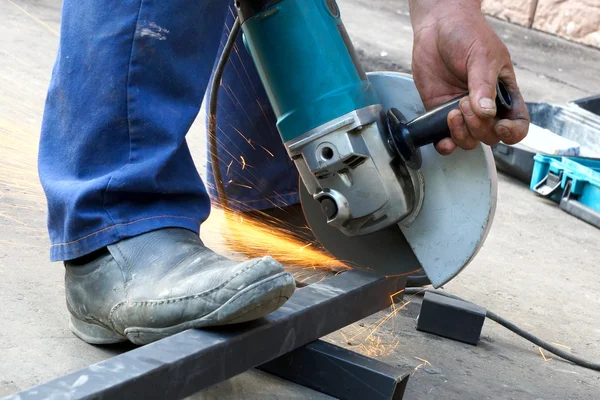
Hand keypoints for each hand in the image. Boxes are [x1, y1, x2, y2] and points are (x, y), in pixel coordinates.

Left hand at [408, 0, 529, 154]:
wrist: (437, 27)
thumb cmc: (467, 35)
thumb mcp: (483, 56)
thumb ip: (483, 85)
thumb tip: (485, 112)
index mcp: (504, 93)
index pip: (518, 123)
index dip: (513, 132)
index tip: (500, 126)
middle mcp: (485, 107)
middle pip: (490, 136)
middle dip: (479, 126)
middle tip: (464, 103)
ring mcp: (462, 112)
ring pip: (469, 141)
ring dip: (462, 134)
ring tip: (452, 112)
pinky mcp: (440, 112)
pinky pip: (445, 139)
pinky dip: (445, 145)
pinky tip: (442, 138)